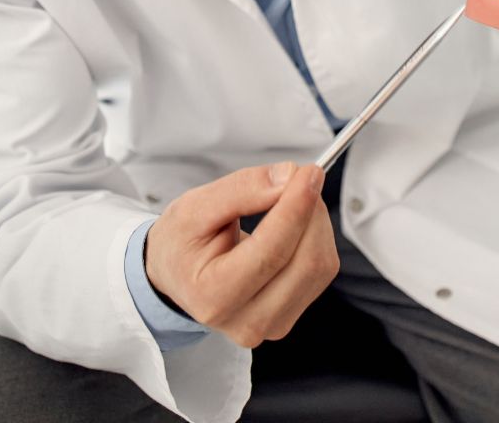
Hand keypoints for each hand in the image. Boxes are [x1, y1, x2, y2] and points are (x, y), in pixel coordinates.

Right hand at [145, 162, 338, 348]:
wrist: (176, 275)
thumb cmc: (182, 243)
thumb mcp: (193, 207)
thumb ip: (240, 190)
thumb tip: (287, 178)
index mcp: (213, 297)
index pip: (271, 252)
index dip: (296, 208)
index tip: (307, 173)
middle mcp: (247, 322)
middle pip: (306, 262)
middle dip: (311, 211)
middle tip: (298, 177)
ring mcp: (273, 325)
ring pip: (321, 266)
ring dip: (317, 222)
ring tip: (290, 199)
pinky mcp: (292, 315)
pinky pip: (322, 271)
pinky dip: (317, 238)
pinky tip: (295, 224)